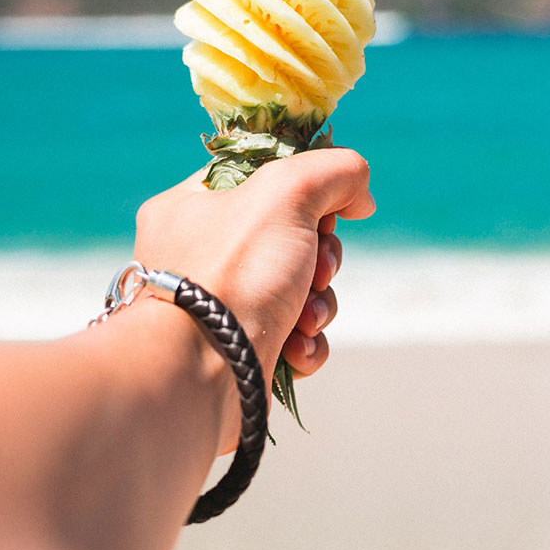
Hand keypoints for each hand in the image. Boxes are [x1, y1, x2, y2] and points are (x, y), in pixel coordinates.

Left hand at [133, 148, 374, 445]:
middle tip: (316, 271)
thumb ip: (333, 171)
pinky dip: (304, 343)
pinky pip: (290, 337)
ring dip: (318, 305)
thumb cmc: (233, 275)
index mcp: (189, 206)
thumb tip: (360, 198)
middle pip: (289, 236)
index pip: (260, 178)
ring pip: (297, 290)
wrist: (196, 379)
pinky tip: (296, 351)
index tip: (323, 213)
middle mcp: (198, 255)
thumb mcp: (287, 192)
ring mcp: (217, 306)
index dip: (304, 193)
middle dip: (320, 258)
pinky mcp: (237, 352)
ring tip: (304, 320)